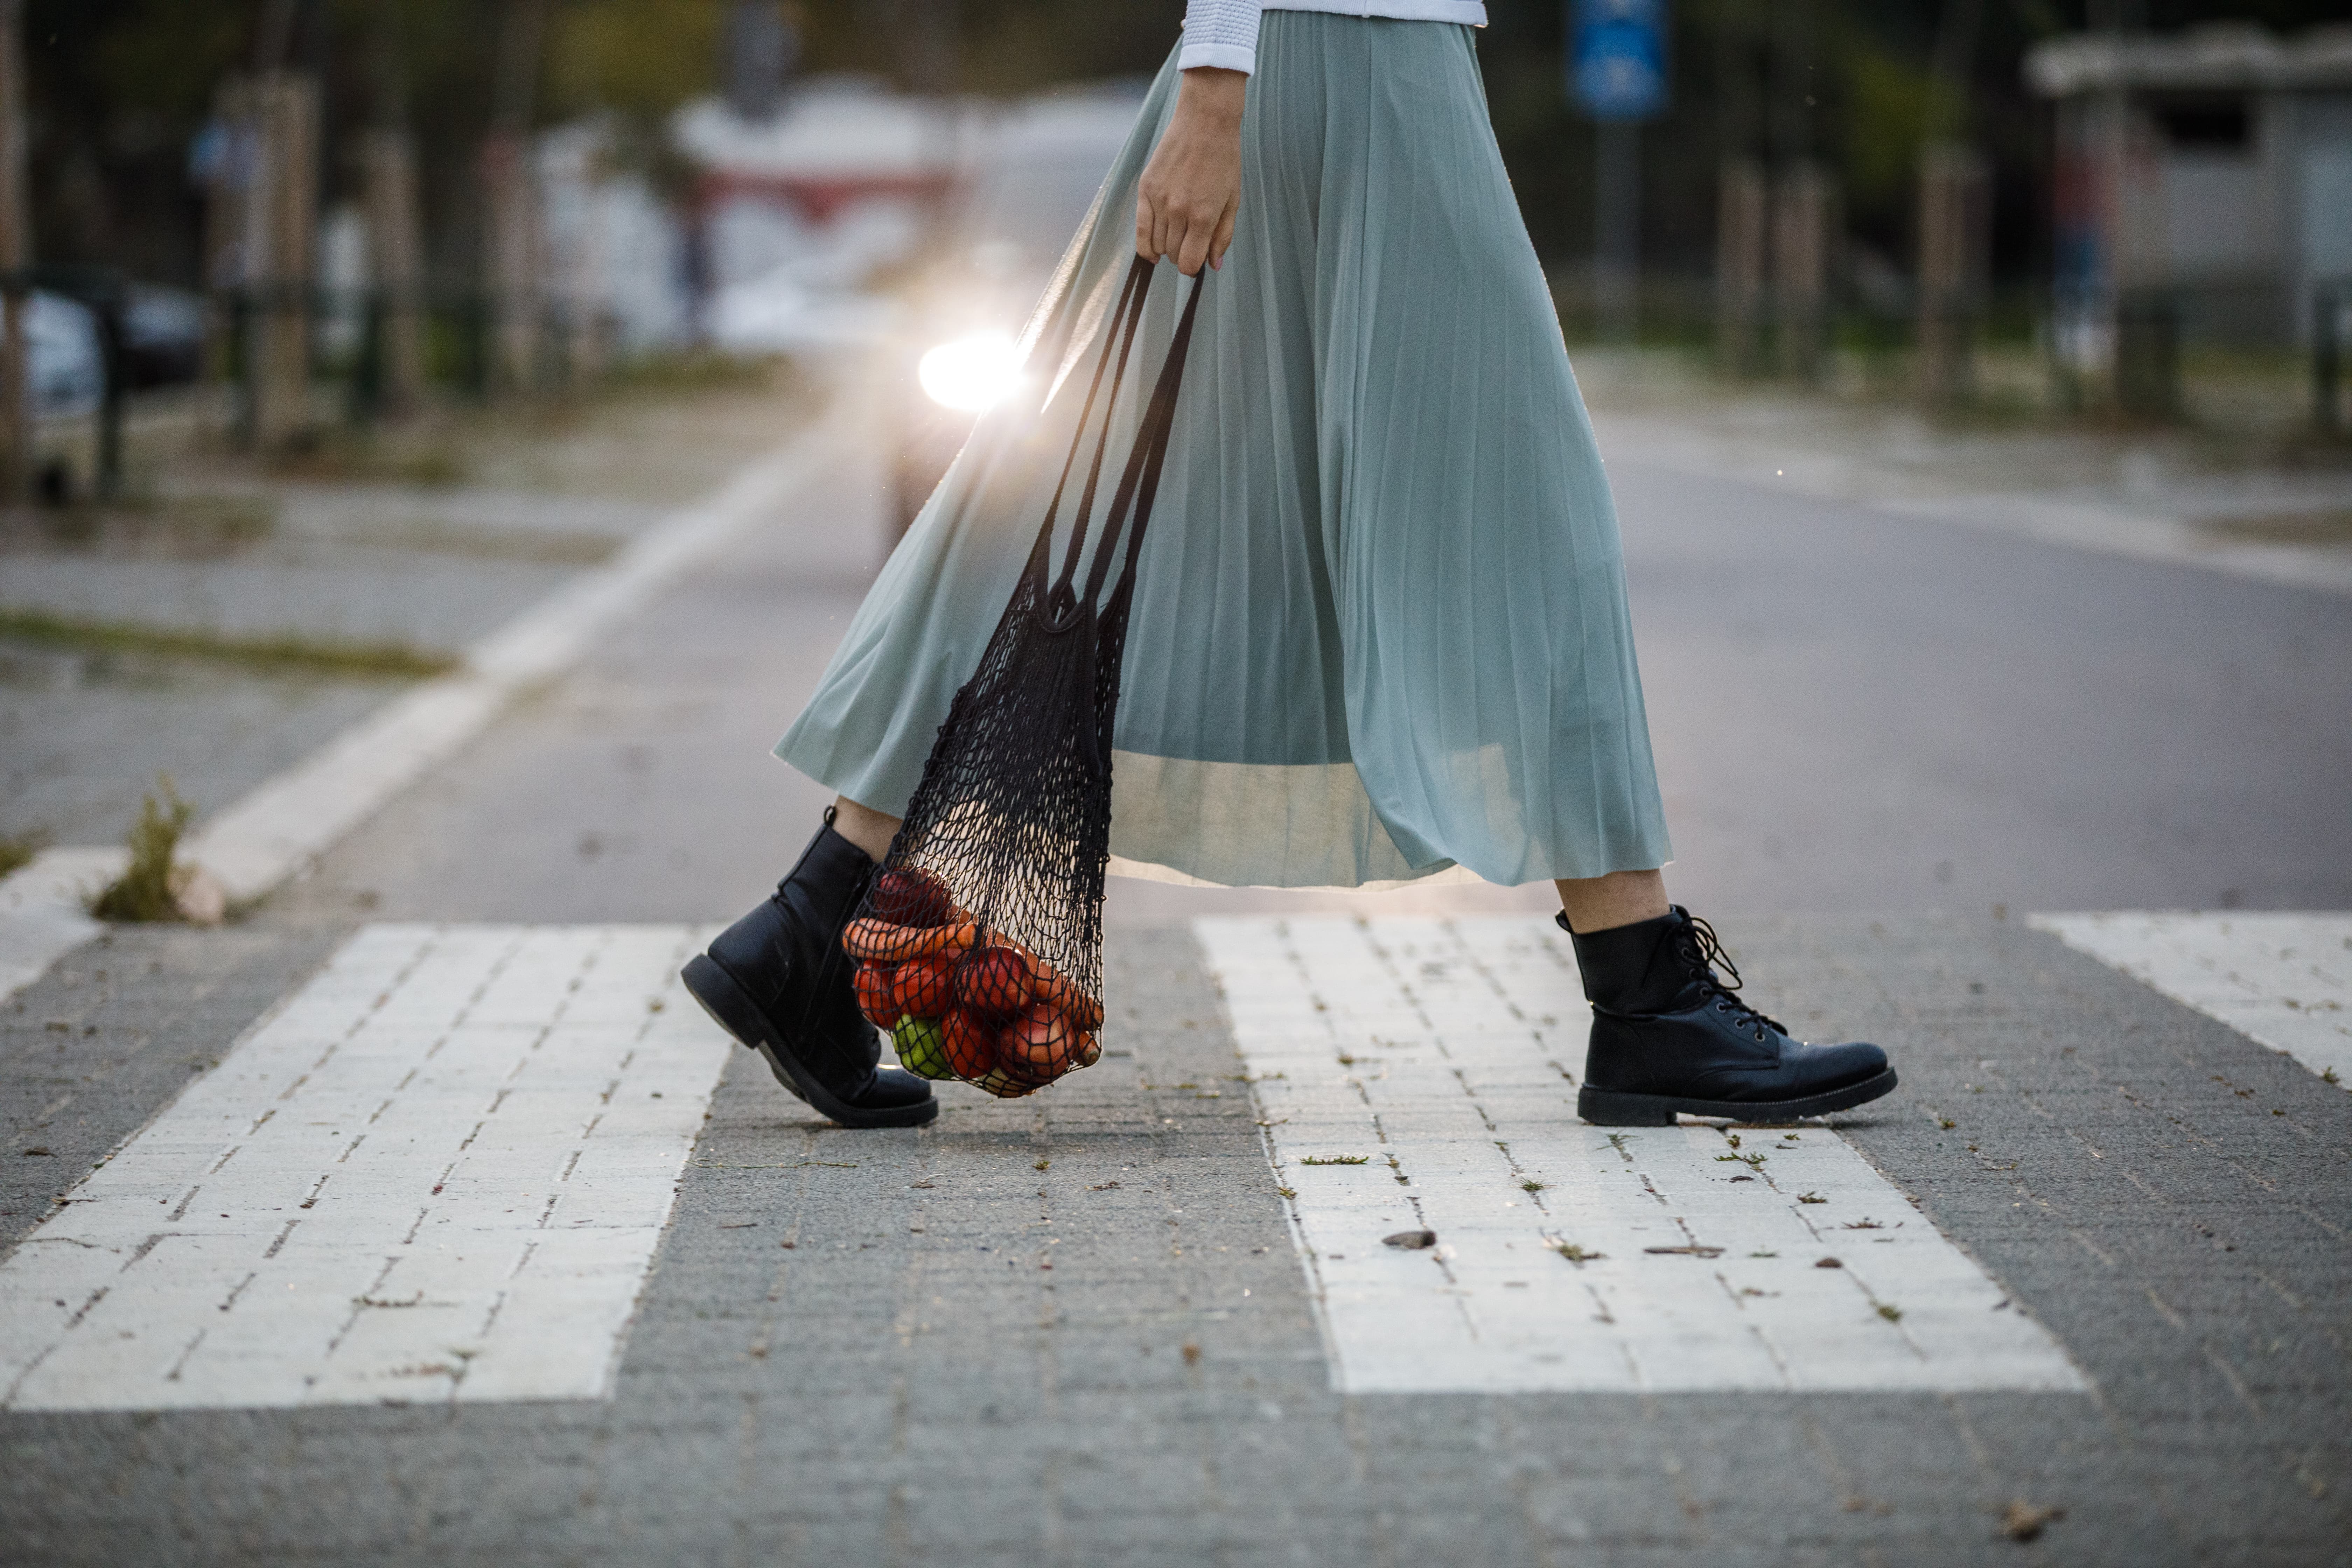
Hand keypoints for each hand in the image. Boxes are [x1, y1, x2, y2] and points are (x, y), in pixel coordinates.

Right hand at [1135, 67, 1243, 275]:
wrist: (1205, 122)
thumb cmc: (1224, 160)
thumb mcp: (1232, 200)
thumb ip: (1223, 235)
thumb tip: (1213, 265)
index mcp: (1203, 216)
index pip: (1189, 262)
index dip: (1193, 268)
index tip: (1196, 261)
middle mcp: (1178, 212)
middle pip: (1173, 254)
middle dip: (1182, 255)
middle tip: (1190, 244)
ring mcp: (1159, 201)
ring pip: (1156, 244)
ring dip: (1166, 248)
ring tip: (1176, 236)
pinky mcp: (1145, 189)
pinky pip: (1140, 229)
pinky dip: (1145, 245)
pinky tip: (1152, 251)